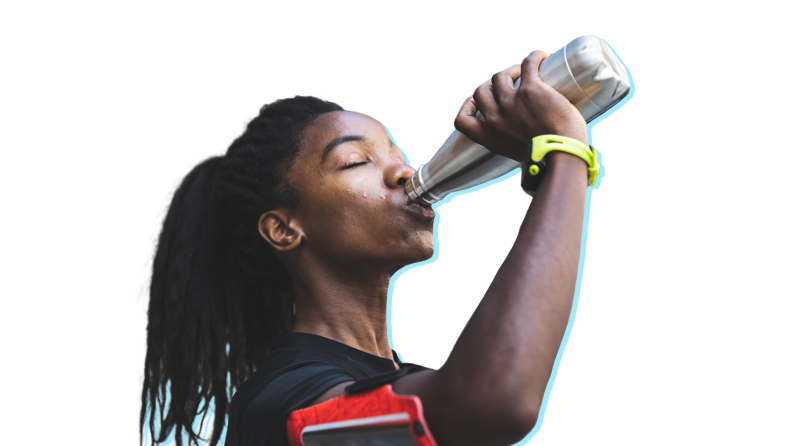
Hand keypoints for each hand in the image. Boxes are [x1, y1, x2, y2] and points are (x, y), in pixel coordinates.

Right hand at [454, 51, 587, 161]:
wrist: (561, 155)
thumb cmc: (547, 158)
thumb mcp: (517, 153)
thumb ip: (511, 142)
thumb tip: (523, 134)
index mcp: (490, 137)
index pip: (462, 120)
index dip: (467, 106)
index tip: (477, 102)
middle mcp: (496, 118)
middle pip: (480, 91)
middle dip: (490, 84)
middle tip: (507, 84)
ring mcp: (511, 102)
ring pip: (499, 75)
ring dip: (510, 70)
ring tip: (524, 71)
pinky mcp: (531, 90)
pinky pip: (528, 63)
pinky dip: (535, 57)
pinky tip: (543, 57)